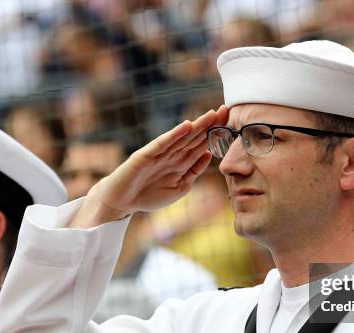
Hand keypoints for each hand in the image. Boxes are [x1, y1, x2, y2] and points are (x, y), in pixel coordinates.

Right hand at [69, 106, 228, 227]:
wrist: (122, 201)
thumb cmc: (149, 196)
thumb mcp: (179, 188)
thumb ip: (193, 172)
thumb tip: (208, 154)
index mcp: (181, 162)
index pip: (201, 145)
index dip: (215, 134)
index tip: (231, 123)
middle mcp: (172, 154)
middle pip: (195, 137)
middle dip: (210, 124)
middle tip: (227, 109)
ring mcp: (159, 153)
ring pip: (182, 137)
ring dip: (197, 125)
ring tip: (212, 114)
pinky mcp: (145, 155)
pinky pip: (163, 144)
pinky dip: (174, 135)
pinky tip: (187, 126)